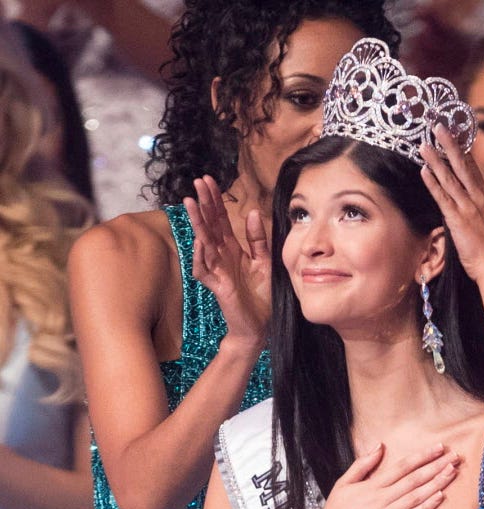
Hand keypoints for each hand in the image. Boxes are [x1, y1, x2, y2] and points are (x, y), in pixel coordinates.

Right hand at [184, 176, 270, 350]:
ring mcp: (217, 271)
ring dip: (197, 223)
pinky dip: (201, 256)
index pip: (221, 219)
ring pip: (203, 243)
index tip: (209, 180)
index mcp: (233, 249)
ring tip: (191, 203)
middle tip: (198, 181)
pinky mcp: (217, 287)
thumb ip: (258, 239)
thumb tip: (252, 212)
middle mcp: (222, 257)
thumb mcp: (264, 261)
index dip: (215, 200)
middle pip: (210, 225)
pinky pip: (204, 270)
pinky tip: (200, 241)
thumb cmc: (261, 295)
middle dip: (204, 203)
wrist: (260, 325)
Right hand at [309, 443, 460, 508]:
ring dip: (436, 483)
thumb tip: (379, 445)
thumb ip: (362, 464)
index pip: (402, 467)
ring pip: (416, 497)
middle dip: (436, 466)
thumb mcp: (343, 484)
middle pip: (414, 479)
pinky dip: (426, 507)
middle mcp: (381, 499)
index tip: (438, 447)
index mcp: (372, 486)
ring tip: (452, 472)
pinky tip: (440, 497)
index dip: (422, 456)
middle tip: (455, 457)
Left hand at [419, 124, 483, 283]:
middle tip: (439, 127)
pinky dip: (433, 183)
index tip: (455, 133)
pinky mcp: (458, 219)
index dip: (463, 150)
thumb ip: (472, 211)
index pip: (472, 169)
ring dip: (436, 160)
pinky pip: (443, 197)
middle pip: (462, 166)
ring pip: (450, 178)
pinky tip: (425, 171)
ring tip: (425, 144)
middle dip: (450, 145)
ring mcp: (468, 208)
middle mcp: (478, 198)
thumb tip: (458, 205)